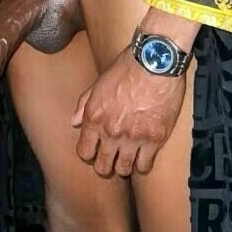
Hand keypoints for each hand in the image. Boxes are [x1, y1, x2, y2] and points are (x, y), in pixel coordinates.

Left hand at [71, 48, 183, 177]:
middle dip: (105, 165)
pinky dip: (143, 164)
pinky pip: (144, 165)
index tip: (96, 151)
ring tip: (128, 159)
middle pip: (103, 166)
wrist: (155, 61)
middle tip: (112, 159)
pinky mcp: (155, 139)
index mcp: (94, 117)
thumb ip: (84, 104)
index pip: (84, 152)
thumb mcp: (99, 83)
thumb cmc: (127, 68)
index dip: (89, 154)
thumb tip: (75, 122)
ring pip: (124, 169)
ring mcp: (133, 137)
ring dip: (124, 166)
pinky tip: (144, 156)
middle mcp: (111, 131)